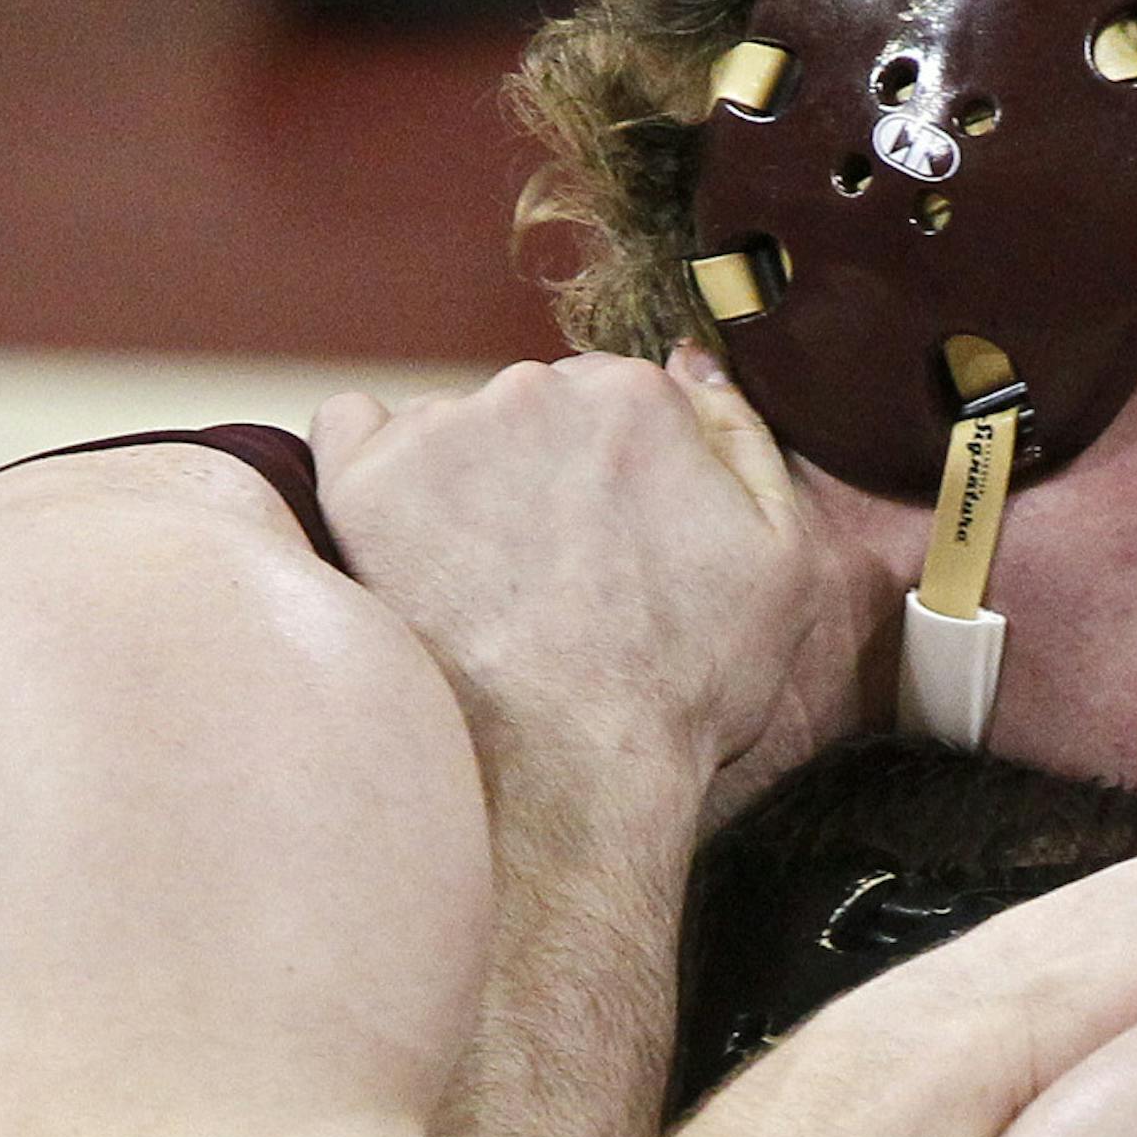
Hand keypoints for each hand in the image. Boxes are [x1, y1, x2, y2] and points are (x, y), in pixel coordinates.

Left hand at [309, 350, 819, 779]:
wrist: (569, 774)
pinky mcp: (363, 480)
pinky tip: (406, 543)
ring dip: (464, 481)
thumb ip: (747, 443)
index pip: (617, 397)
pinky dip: (375, 472)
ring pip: (451, 426)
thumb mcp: (785, 567)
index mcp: (639, 398)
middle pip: (534, 406)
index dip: (619, 474)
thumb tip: (691, 362)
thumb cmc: (685, 687)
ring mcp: (441, 432)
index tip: (614, 543)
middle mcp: (535, 390)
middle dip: (542, 471)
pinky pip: (351, 430)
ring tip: (485, 586)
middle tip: (552, 577)